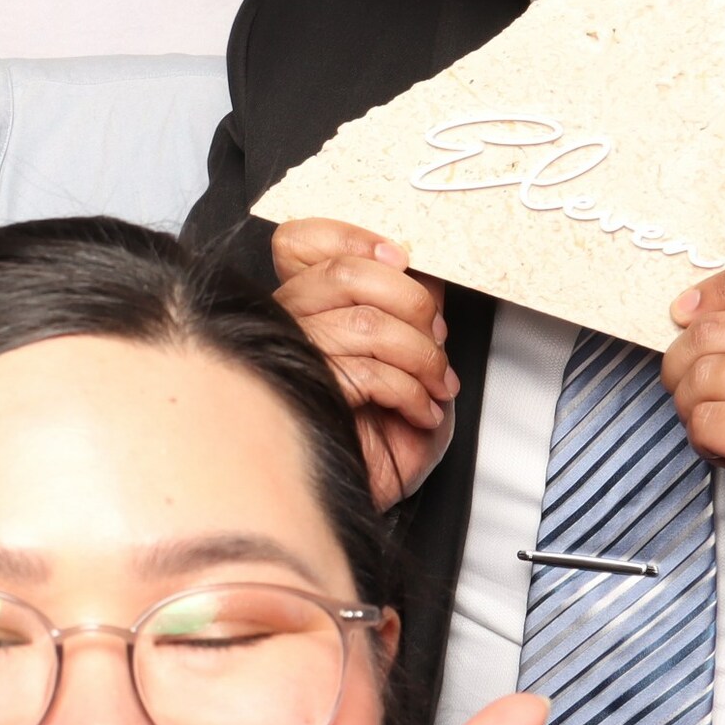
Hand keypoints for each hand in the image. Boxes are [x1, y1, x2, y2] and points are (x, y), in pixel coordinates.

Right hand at [271, 219, 456, 509]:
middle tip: (436, 335)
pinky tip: (420, 410)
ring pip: (367, 324)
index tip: (401, 260)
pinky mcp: (310, 399)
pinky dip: (414, 393)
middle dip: (413, 302)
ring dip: (422, 356)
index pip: (299, 241)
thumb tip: (424, 270)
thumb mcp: (414, 347)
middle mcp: (288, 326)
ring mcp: (292, 360)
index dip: (355, 237)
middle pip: (344, 273)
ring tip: (436, 382)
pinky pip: (369, 373)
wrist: (379, 487)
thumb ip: (409, 302)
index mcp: (306, 303)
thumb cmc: (390, 425)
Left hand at [666, 253, 724, 502]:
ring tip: (722, 422)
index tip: (689, 309)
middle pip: (716, 330)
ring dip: (694, 404)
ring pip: (706, 372)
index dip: (723, 289)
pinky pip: (711, 419)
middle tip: (701, 391)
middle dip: (686, 364)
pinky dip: (706, 438)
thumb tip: (691, 308)